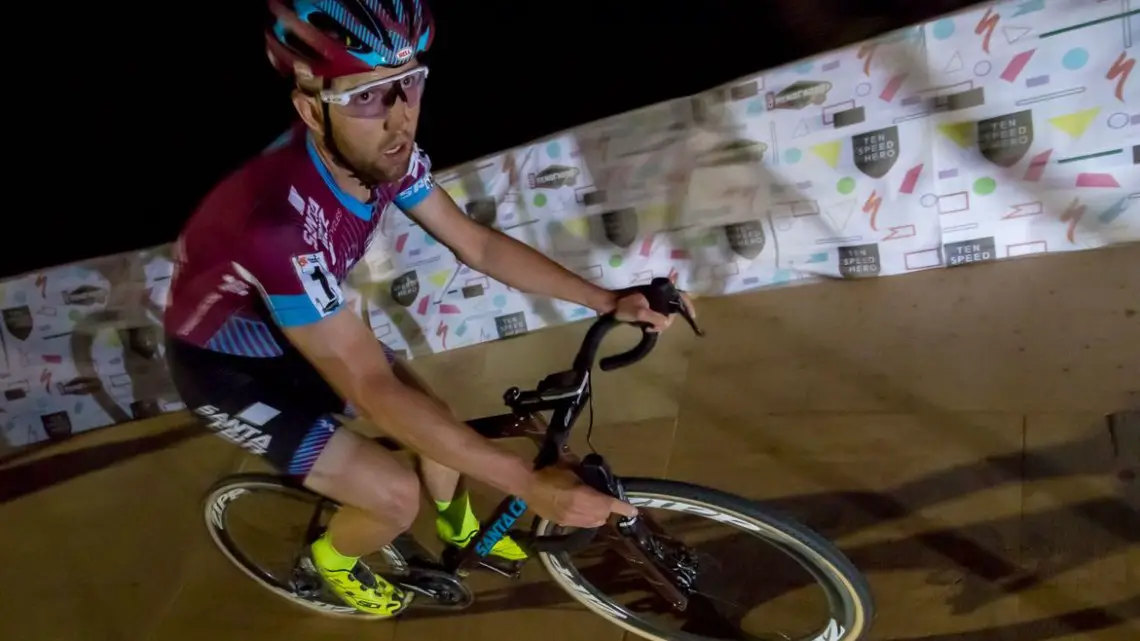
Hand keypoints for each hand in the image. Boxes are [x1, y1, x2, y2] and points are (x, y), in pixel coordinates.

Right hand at [521, 466, 636, 527]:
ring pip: (593, 522)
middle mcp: (579, 511)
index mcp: (583, 496)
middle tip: (605, 499)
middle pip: (602, 515)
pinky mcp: (562, 524)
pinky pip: (581, 524)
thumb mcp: (570, 466)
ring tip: (595, 506)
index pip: (609, 504)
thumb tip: (593, 473)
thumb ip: (585, 472)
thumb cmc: (549, 472)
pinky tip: (582, 511)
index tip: (633, 511)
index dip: (623, 508)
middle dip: (607, 509)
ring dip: (598, 515)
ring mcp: (570, 520)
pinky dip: (587, 519)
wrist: (527, 484)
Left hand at [611, 289, 696, 332]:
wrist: (609, 304)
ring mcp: (655, 299)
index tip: (693, 317)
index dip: (688, 306)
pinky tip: (650, 328)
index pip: (681, 296)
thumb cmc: (623, 305)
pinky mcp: (649, 305)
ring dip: (661, 322)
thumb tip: (667, 322)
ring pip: (666, 312)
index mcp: (660, 290)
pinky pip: (659, 313)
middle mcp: (660, 293)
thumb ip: (654, 317)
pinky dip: (657, 322)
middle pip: (674, 308)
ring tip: (649, 329)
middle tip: (654, 328)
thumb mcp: (639, 312)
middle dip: (668, 320)